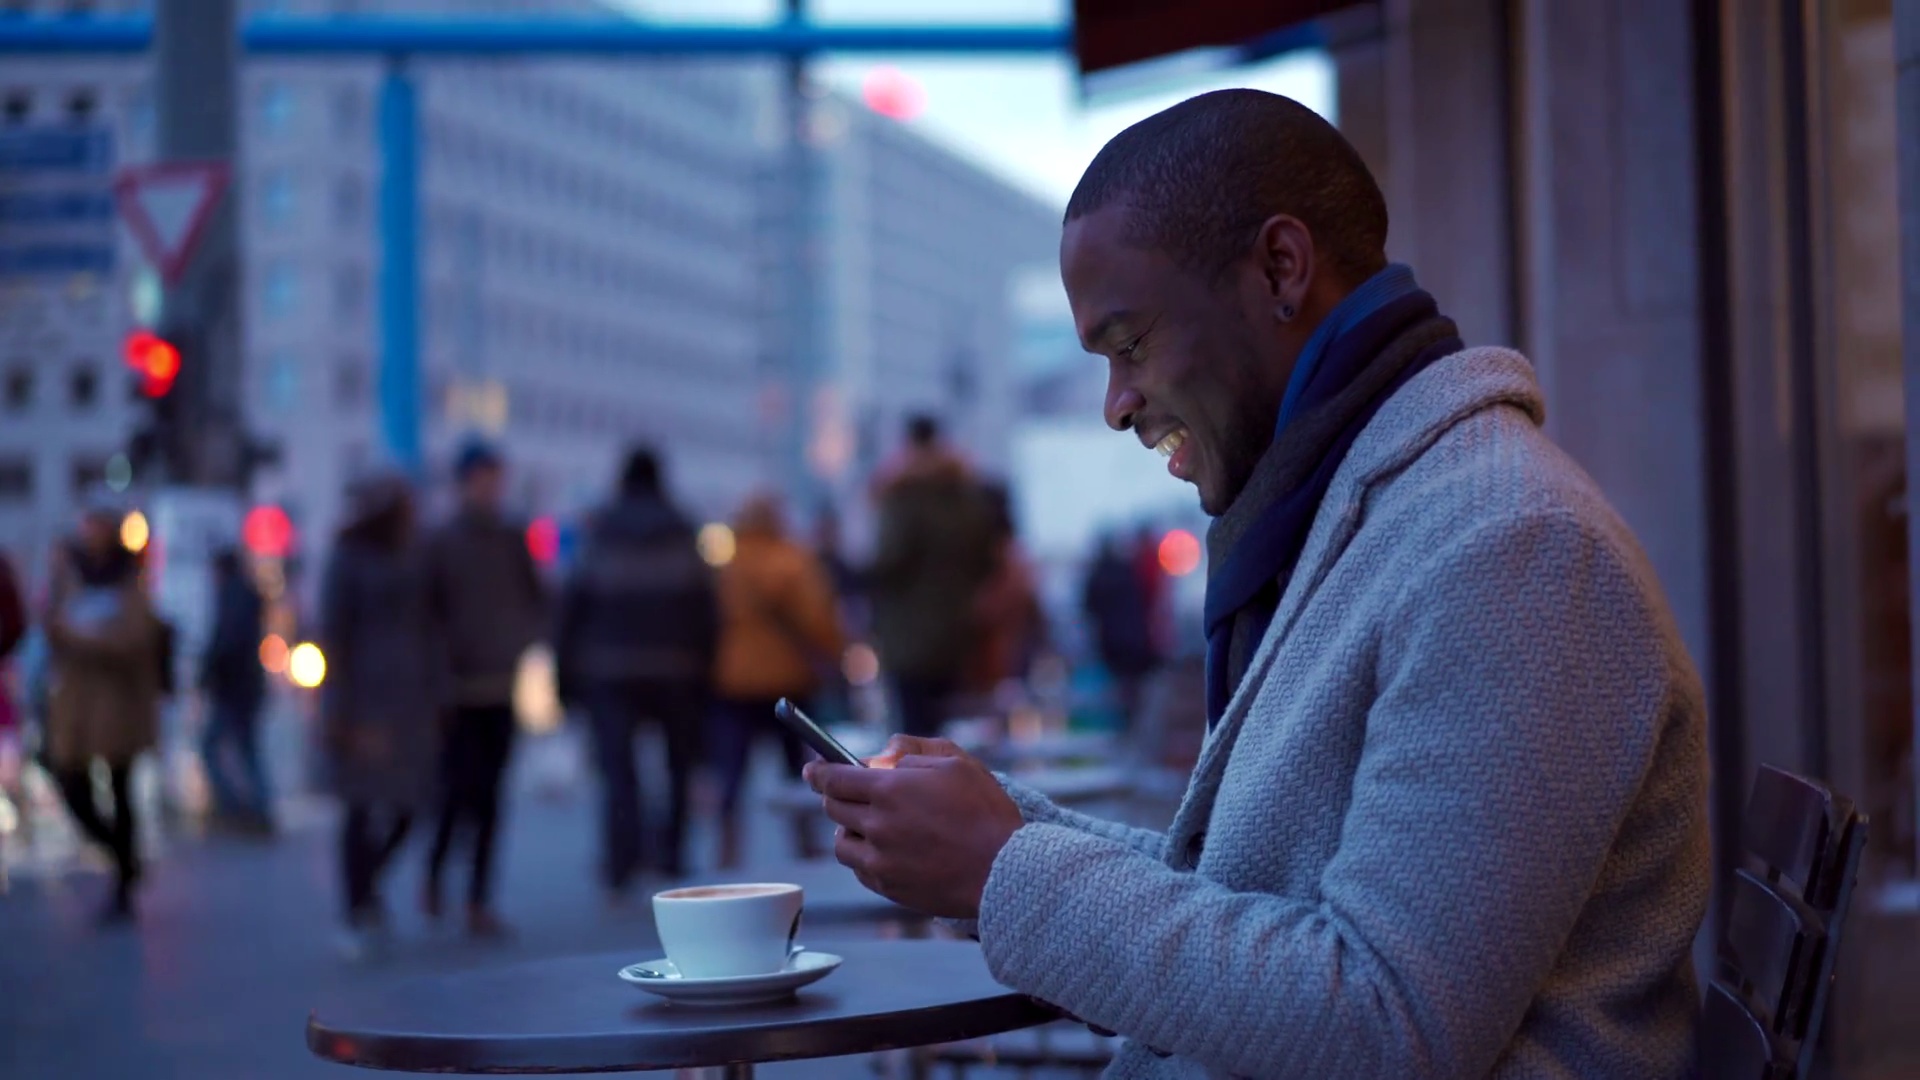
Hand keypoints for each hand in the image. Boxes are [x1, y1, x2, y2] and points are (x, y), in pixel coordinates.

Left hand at [804, 740, 1023, 918]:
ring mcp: (881, 860)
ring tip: (876, 824)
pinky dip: (865, 857)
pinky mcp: (889, 887)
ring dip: (850, 828)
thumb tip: (878, 759)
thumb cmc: (986, 813)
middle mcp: (878, 826)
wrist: (1006, 872)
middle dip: (836, 795)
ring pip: (842, 842)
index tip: (811, 769)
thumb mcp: (956, 762)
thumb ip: (911, 753)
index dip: (819, 771)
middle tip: (851, 792)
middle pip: (833, 808)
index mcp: (890, 791)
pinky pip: (860, 869)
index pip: (834, 778)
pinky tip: (888, 850)